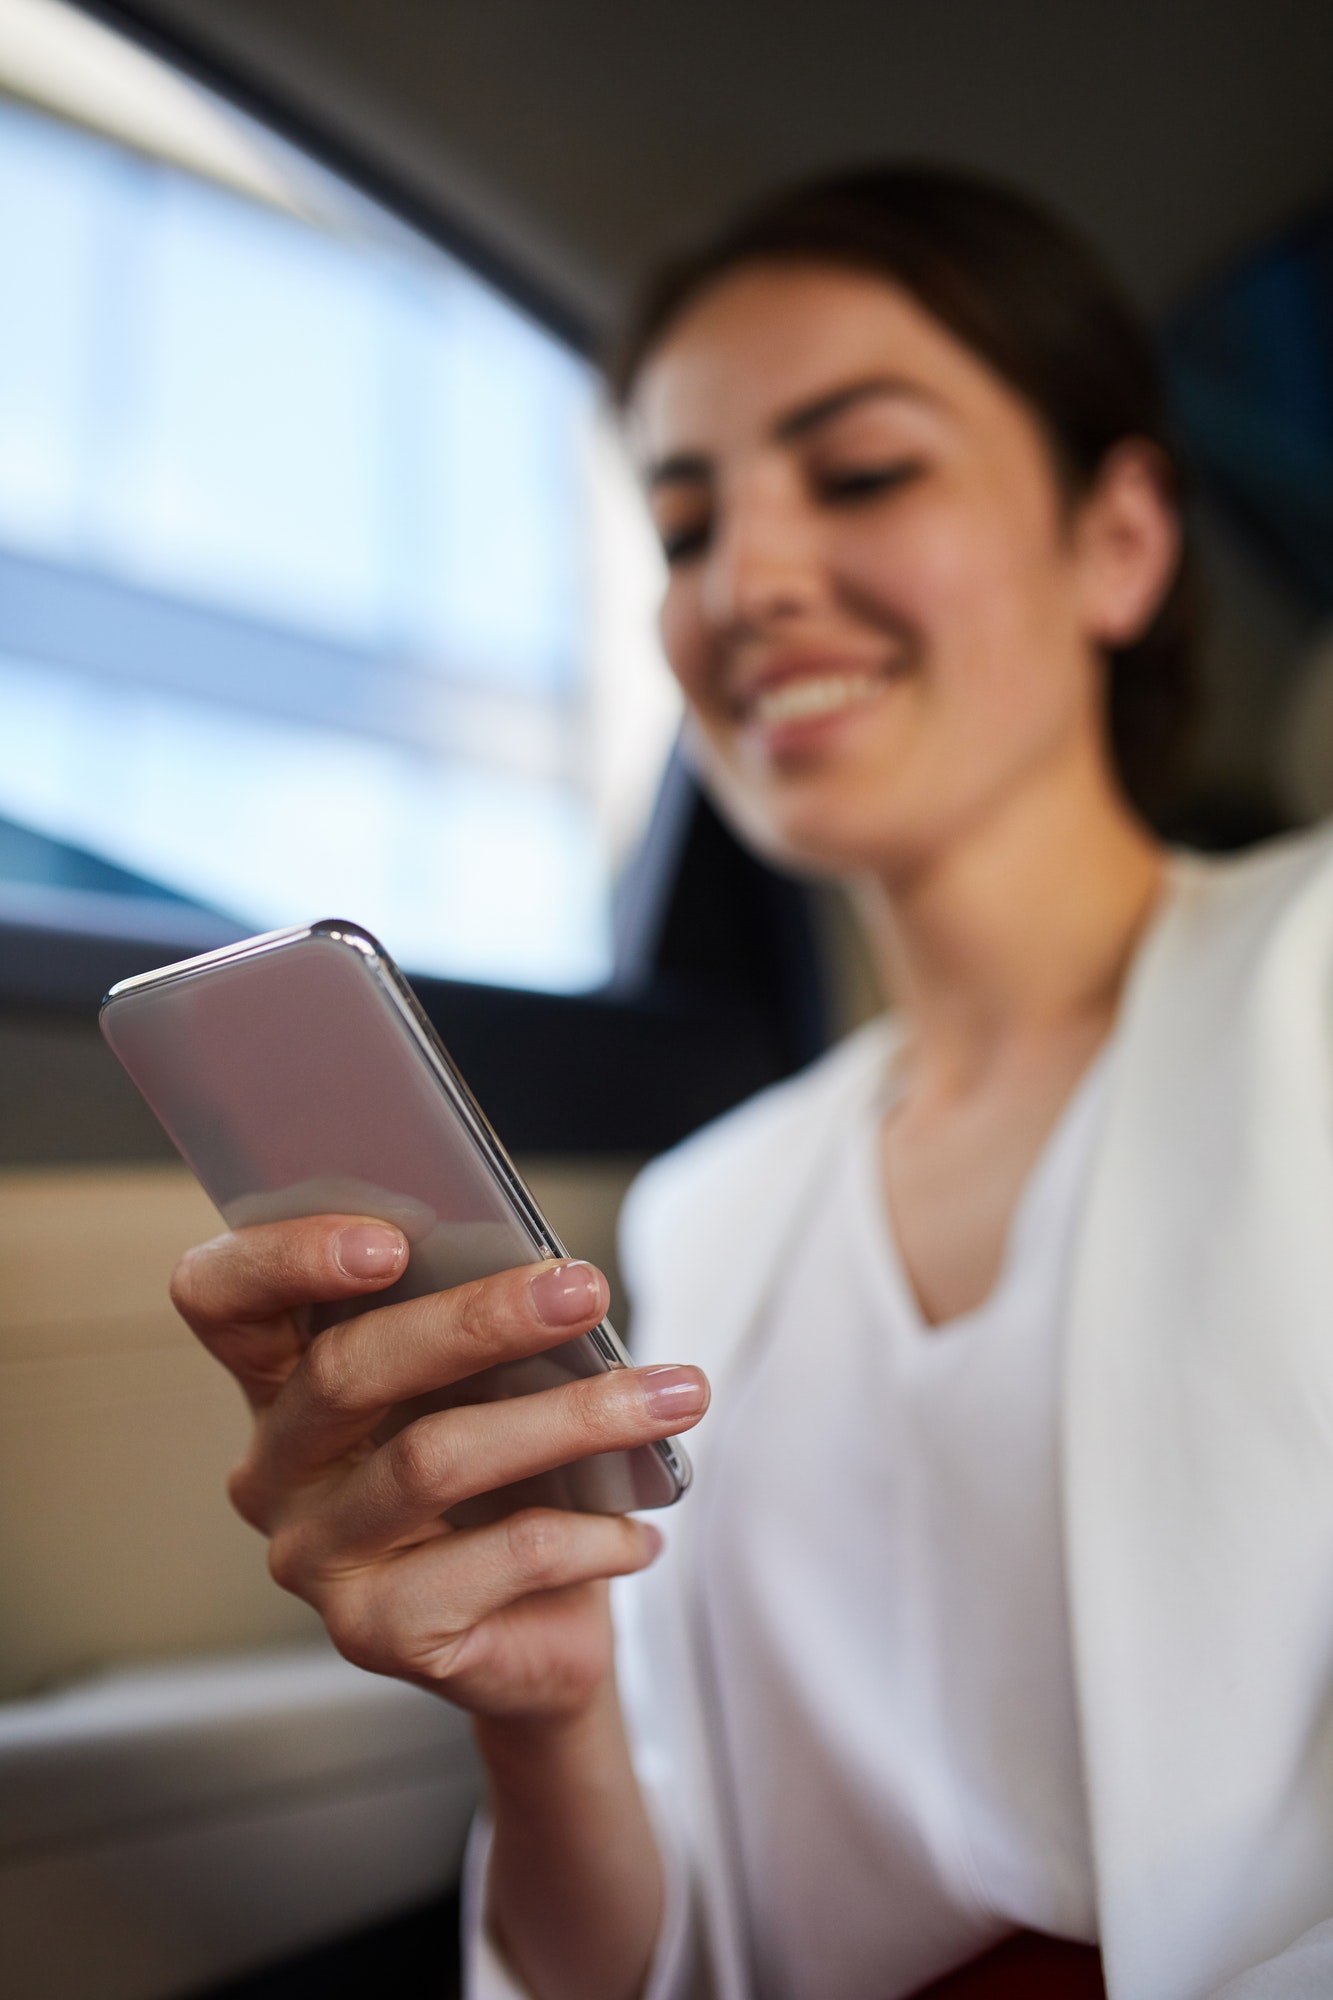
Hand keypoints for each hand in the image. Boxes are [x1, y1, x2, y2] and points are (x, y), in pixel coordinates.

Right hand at [171, 1216, 708, 1719]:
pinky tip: (640, 1529)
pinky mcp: (374, 1633)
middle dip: (478, 1319)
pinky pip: (494, 1560)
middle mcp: (277, 1469)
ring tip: (669, 1397)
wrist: (543, 1629)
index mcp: (284, 1380)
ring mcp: (316, 1557)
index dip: (285, 1258)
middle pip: (346, 1370)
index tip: (392, 1238)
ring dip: (568, 1419)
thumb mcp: (490, 1385)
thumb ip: (482, 1329)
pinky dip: (586, 1534)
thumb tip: (551, 1274)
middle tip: (584, 1288)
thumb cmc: (512, 1474)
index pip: (222, 1299)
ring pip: (432, 1461)